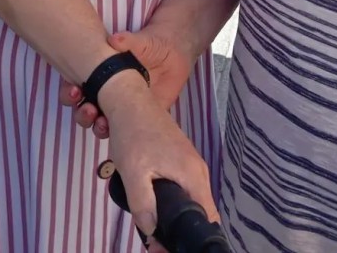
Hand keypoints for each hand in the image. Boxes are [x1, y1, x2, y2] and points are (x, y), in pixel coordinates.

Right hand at [60, 26, 195, 138]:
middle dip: (82, 113)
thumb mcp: (138, 42)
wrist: (172, 55)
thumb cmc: (149, 45)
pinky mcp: (138, 119)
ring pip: (100, 125)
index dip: (70, 93)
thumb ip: (127, 41)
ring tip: (102, 122)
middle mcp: (105, 95)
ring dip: (97, 126)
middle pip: (83, 111)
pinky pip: (126, 133)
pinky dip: (120, 135)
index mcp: (98, 76)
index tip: (75, 90)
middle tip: (89, 109)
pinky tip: (122, 132)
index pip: (75, 88)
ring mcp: (120, 109)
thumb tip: (114, 40)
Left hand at [98, 72, 217, 239]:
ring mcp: (190, 162)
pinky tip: (154, 205)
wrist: (128, 98)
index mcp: (193, 176)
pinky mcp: (180, 157)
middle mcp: (198, 170)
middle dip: (181, 230)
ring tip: (154, 228)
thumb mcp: (134, 173)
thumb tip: (152, 233)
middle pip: (200, 211)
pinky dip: (173, 200)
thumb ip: (144, 207)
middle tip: (156, 241)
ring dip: (175, 215)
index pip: (208, 219)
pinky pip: (183, 187)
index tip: (168, 246)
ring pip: (190, 199)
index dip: (190, 237)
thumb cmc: (133, 133)